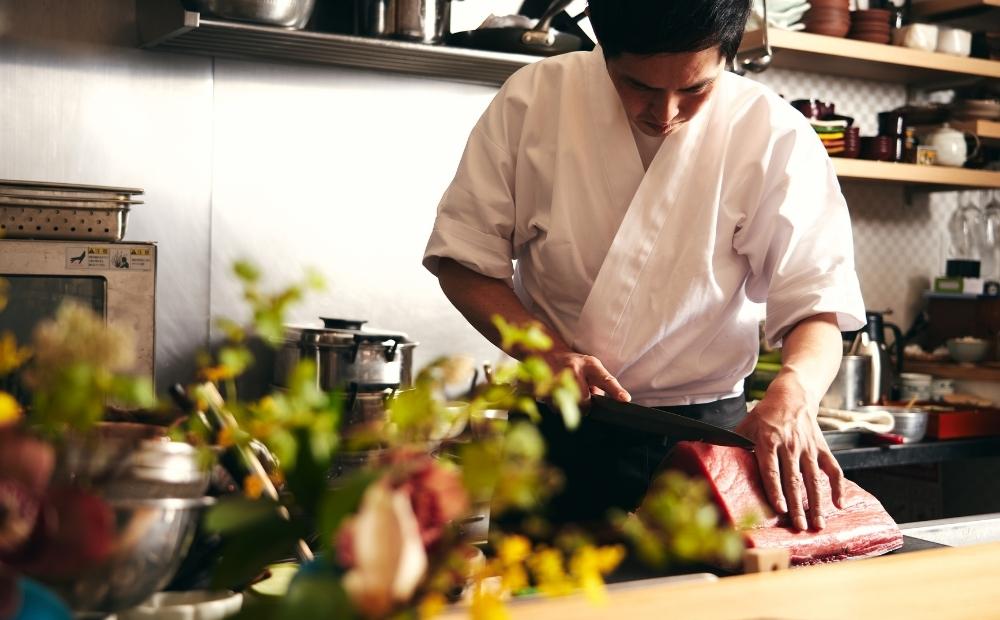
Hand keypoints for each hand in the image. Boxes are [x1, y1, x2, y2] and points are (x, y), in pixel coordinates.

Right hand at [542, 350, 630, 403]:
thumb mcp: (590, 368)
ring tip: (565, 390)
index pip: (605, 379)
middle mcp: (573, 369)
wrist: (546, 352)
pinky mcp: (543, 387)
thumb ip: (599, 385)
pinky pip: (554, 407)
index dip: (615, 390)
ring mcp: (556, 377)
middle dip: (583, 403)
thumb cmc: (573, 364)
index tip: (624, 399)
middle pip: (584, 402)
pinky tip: (554, 392)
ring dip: (568, 404)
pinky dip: (555, 404)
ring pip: (568, 406)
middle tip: (578, 392)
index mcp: (589, 365)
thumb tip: (596, 402)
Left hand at [735, 376, 843, 530]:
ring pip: (814, 479)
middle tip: (800, 528)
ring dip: (817, 504)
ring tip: (818, 524)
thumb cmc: (766, 414)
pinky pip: (833, 469)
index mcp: (769, 441)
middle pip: (794, 480)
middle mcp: (790, 446)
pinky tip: (839, 504)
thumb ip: (734, 443)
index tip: (779, 509)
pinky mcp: (822, 448)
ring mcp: (808, 448)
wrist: (793, 395)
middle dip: (798, 506)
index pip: (772, 470)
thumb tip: (713, 456)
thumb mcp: (746, 425)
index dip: (775, 490)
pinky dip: (838, 487)